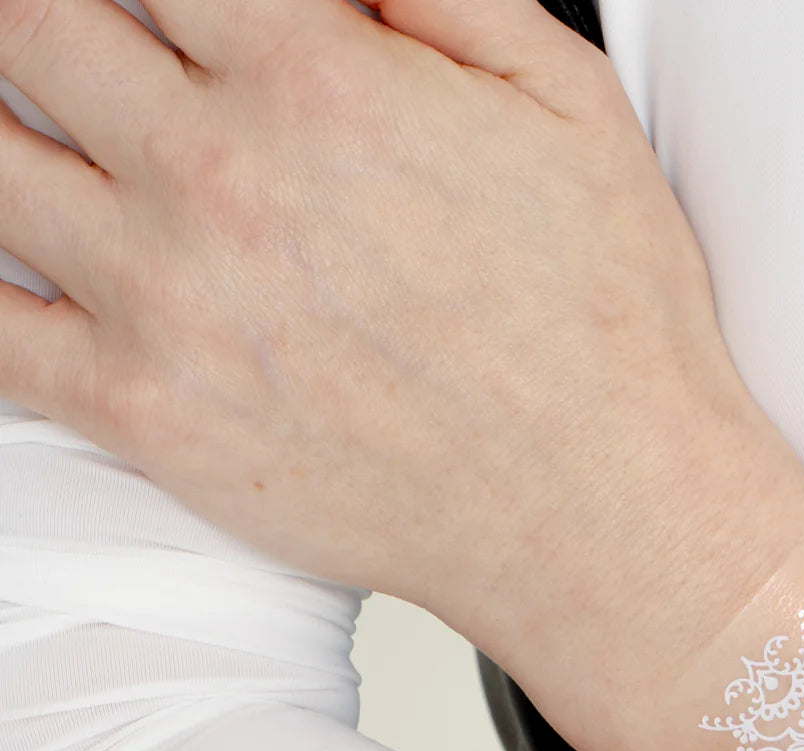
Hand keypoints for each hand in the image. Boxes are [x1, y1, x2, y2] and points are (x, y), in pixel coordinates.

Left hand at [0, 0, 768, 647]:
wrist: (600, 508)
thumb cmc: (603, 329)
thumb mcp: (565, 101)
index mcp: (320, 84)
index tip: (157, 11)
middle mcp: (221, 181)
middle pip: (34, 26)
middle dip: (48, 21)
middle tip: (74, 45)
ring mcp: (170, 305)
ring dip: (1, 126)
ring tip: (33, 126)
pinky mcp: (153, 419)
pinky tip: (9, 261)